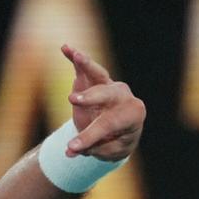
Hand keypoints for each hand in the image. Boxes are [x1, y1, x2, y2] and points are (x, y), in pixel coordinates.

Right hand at [60, 44, 145, 160]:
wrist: (118, 132)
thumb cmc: (115, 141)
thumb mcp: (108, 150)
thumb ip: (91, 147)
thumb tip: (69, 150)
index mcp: (133, 114)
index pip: (109, 123)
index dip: (89, 136)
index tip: (72, 148)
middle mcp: (123, 96)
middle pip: (106, 95)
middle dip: (90, 98)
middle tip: (72, 100)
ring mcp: (109, 84)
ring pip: (99, 74)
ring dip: (87, 65)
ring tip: (77, 56)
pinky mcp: (94, 79)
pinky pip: (85, 68)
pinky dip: (75, 58)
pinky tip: (65, 48)